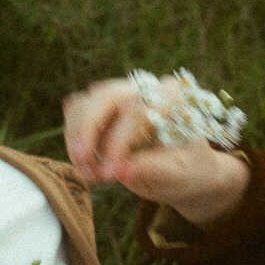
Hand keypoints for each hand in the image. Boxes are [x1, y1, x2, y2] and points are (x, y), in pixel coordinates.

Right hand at [62, 78, 250, 227]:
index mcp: (171, 97)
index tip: (113, 173)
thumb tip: (122, 171)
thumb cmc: (190, 169)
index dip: (119, 141)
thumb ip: (153, 168)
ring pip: (84, 103)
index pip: (137, 110)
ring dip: (77, 138)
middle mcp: (144, 89)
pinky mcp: (103, 108)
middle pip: (104, 97)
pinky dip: (74, 138)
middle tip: (85, 167)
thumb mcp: (180, 172)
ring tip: (90, 175)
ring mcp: (121, 95)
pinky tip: (85, 164)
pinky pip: (76, 112)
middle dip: (88, 131)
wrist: (187, 170)